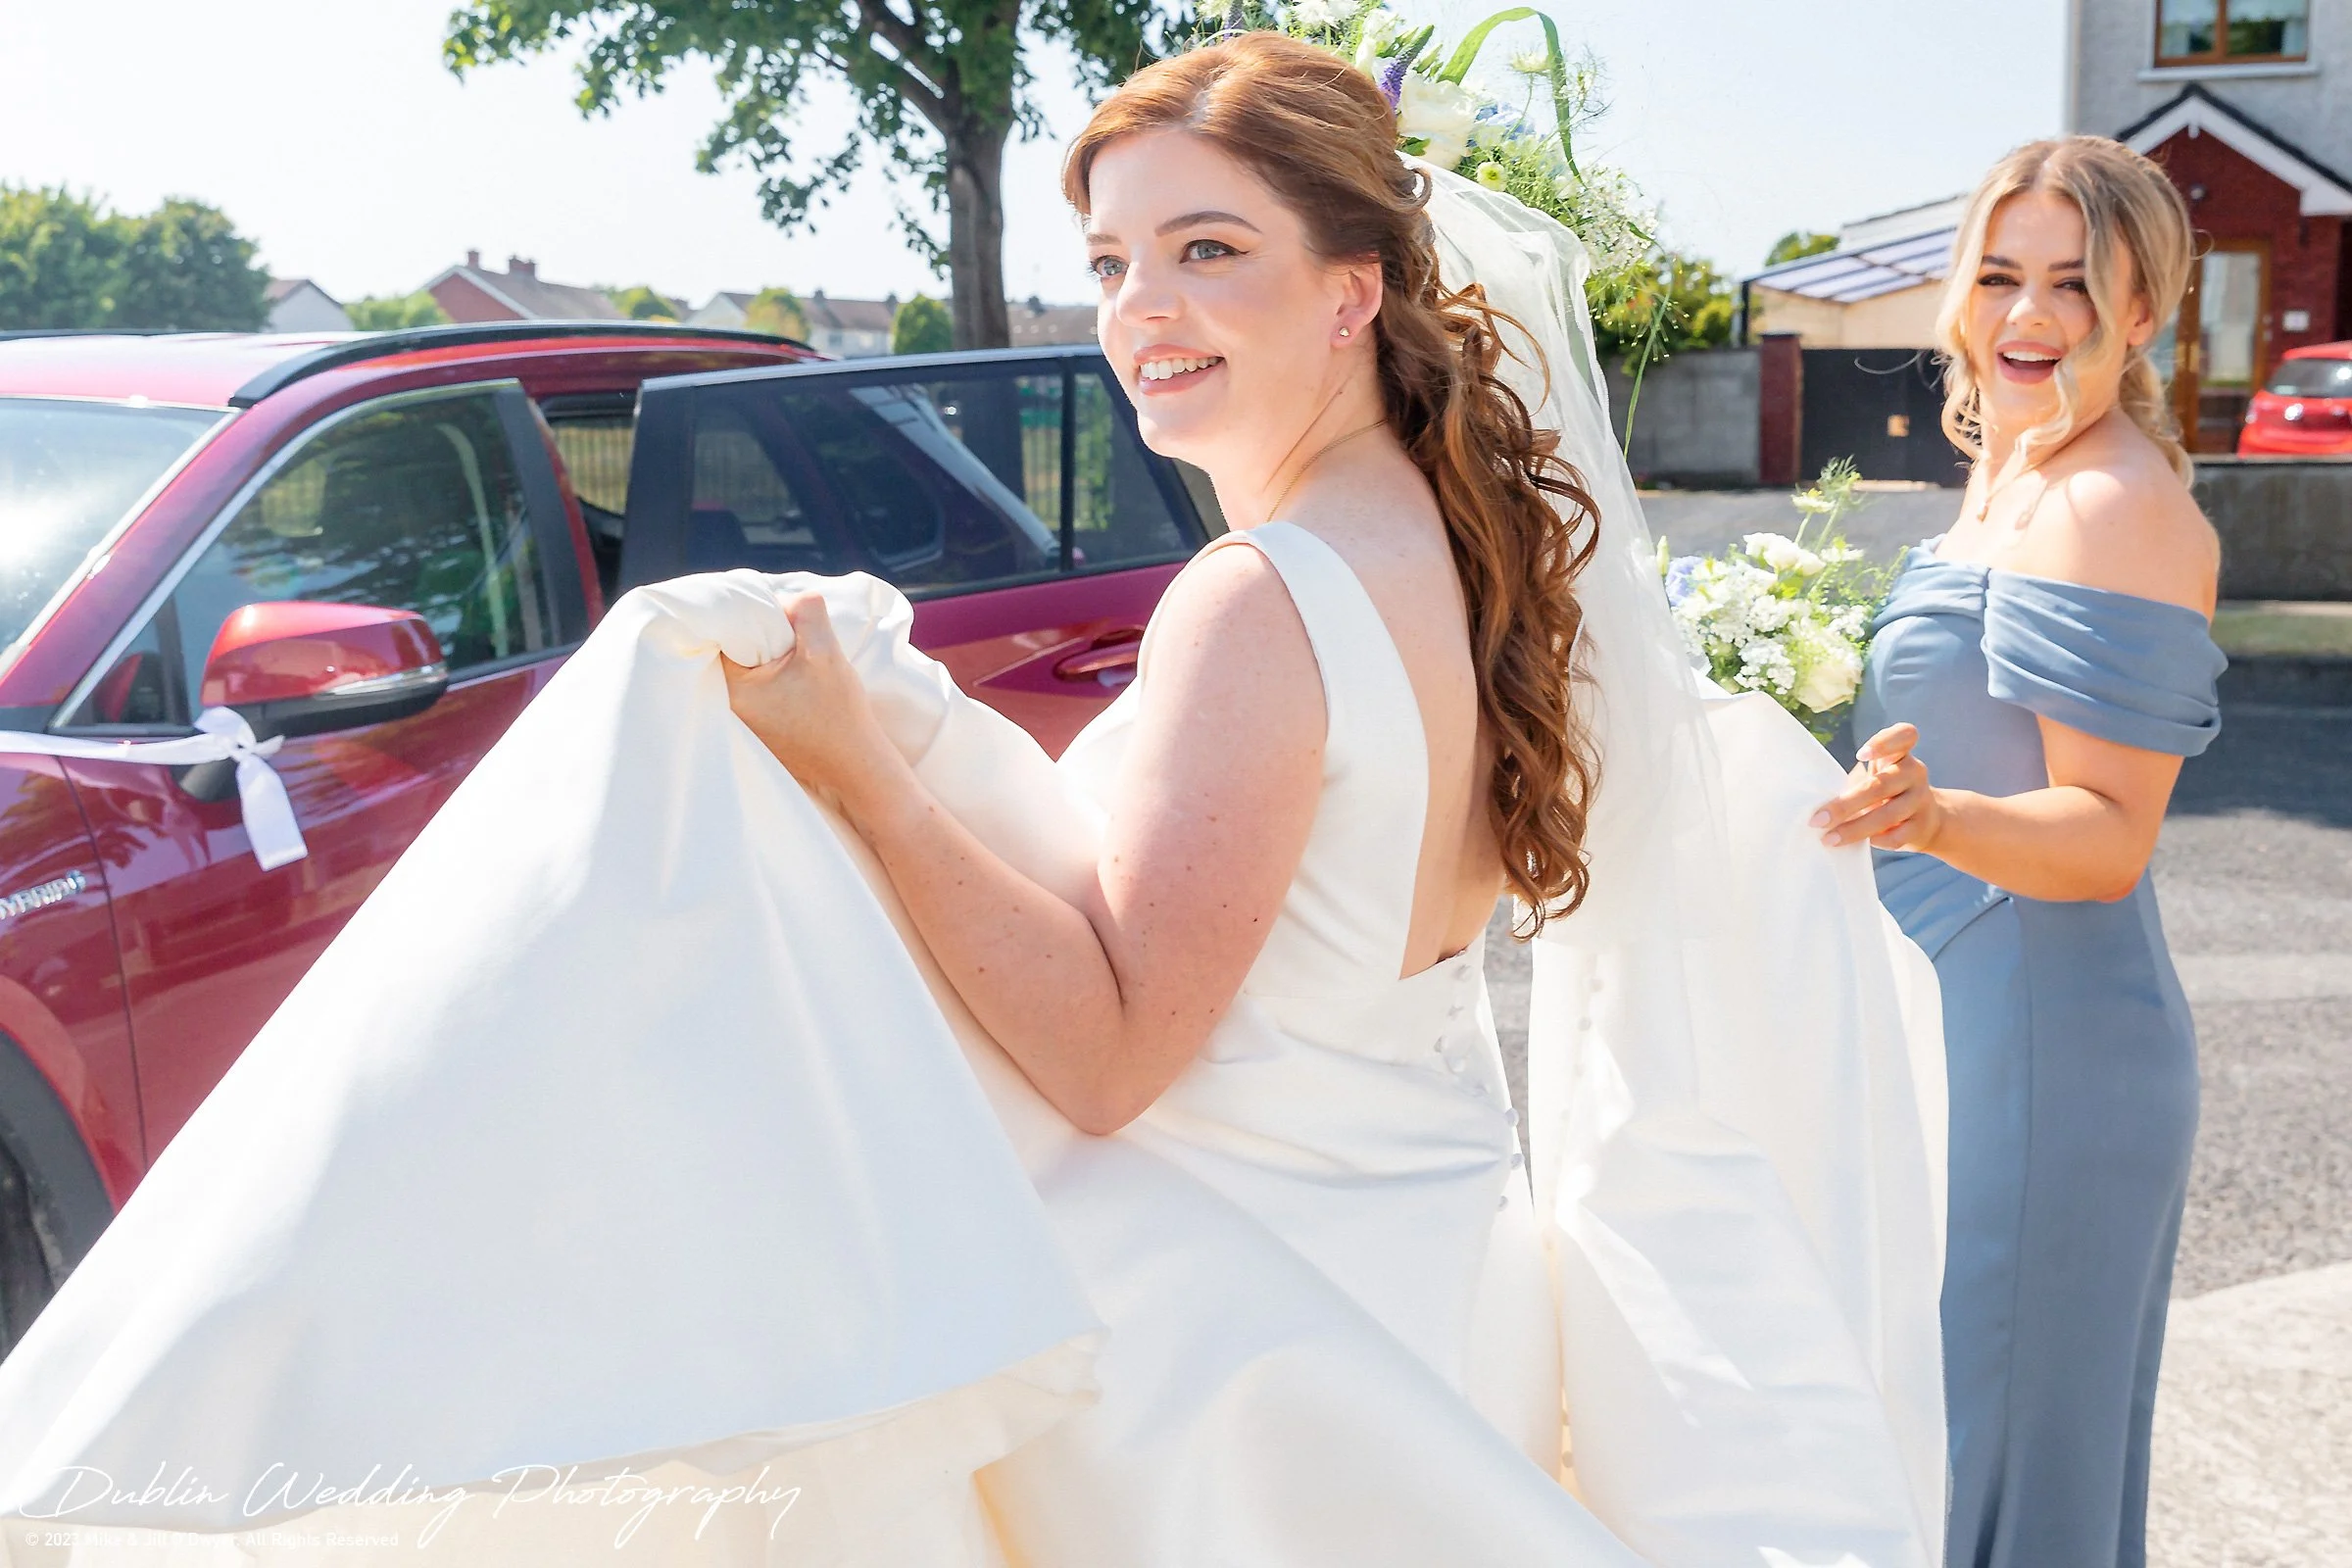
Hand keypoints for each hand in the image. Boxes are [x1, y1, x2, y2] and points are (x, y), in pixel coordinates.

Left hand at [720, 592, 898, 811]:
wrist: (856, 765)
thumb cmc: (838, 714)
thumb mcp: (825, 652)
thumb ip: (807, 613)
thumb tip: (794, 596)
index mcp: (735, 688)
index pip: (726, 632)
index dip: (752, 614)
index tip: (777, 612)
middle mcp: (729, 708)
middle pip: (733, 649)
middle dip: (760, 634)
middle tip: (789, 631)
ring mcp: (742, 722)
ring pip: (746, 668)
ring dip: (768, 656)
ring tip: (796, 655)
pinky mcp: (758, 729)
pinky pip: (756, 689)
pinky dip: (772, 677)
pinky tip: (797, 678)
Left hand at [1812, 723, 1942, 850]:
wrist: (1928, 820)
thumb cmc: (1887, 792)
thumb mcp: (1877, 775)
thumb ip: (1856, 779)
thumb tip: (1817, 804)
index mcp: (1901, 754)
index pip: (1904, 735)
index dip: (1883, 743)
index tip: (1859, 756)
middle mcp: (1915, 773)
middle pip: (1880, 785)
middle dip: (1845, 805)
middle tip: (1817, 819)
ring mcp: (1921, 799)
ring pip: (1888, 814)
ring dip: (1854, 829)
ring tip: (1829, 838)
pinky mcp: (1922, 825)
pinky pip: (1899, 836)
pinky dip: (1879, 841)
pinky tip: (1865, 844)